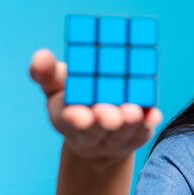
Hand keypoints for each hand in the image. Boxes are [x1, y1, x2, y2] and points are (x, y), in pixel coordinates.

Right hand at [29, 49, 162, 167]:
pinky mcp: (135, 137)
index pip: (68, 121)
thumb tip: (41, 56)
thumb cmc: (74, 99)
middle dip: (103, 122)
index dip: (75, 119)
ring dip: (127, 124)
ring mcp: (113, 138)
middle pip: (96, 130)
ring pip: (120, 134)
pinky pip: (141, 134)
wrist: (95, 131)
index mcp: (66, 118)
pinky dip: (147, 125)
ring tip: (132, 111)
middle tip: (109, 115)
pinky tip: (152, 114)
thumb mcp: (56, 86)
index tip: (79, 115)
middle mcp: (90, 133)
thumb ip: (47, 73)